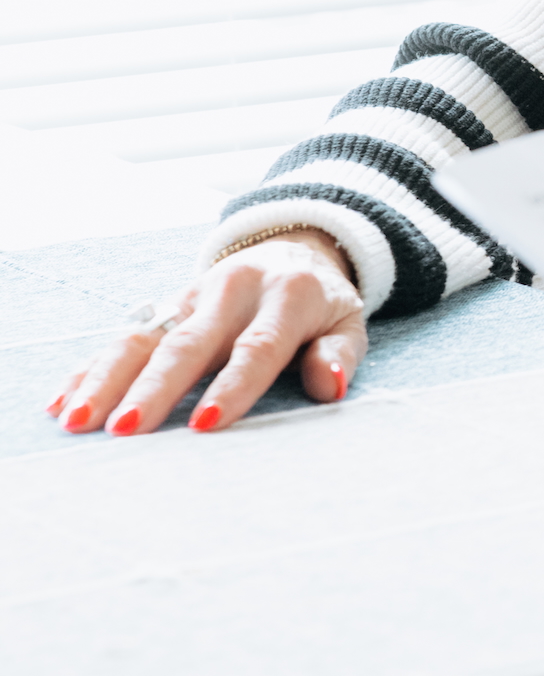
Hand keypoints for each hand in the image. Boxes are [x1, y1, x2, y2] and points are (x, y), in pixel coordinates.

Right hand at [48, 229, 367, 436]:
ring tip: (78, 421)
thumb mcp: (348, 320)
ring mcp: (192, 296)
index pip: (257, 345)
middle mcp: (233, 290)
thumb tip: (330, 386)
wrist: (293, 246)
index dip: (234, 385)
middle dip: (155, 387)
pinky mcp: (165, 306)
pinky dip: (91, 368)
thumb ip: (339, 353)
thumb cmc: (322, 302)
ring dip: (108, 379)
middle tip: (126, 430)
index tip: (206, 423)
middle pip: (189, 343)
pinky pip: (123, 336)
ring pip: (144, 337)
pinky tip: (63, 400)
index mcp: (287, 294)